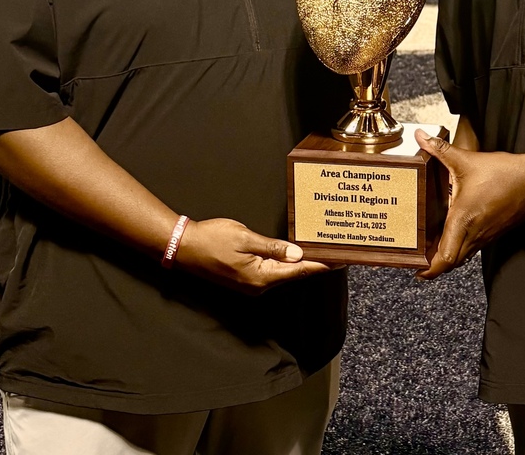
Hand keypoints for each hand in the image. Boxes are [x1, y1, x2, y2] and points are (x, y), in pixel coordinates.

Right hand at [177, 218, 337, 294]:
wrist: (184, 247)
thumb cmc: (211, 239)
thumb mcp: (244, 238)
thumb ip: (272, 247)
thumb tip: (297, 253)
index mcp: (260, 277)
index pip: (298, 271)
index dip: (320, 265)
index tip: (340, 260)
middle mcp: (258, 285)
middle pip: (294, 274)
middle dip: (314, 263)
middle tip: (336, 251)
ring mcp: (251, 284)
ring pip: (283, 273)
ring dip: (301, 263)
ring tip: (320, 250)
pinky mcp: (246, 278)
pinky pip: (272, 271)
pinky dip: (286, 263)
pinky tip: (294, 253)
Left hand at [414, 129, 524, 279]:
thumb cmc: (504, 173)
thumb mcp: (467, 160)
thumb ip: (440, 149)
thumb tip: (421, 137)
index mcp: (464, 219)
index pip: (445, 257)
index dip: (430, 269)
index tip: (417, 270)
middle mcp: (475, 233)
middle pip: (452, 263)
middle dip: (434, 267)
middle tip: (419, 261)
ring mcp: (486, 235)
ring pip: (463, 257)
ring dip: (447, 257)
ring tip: (431, 251)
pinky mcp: (494, 232)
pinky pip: (474, 248)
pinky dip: (460, 248)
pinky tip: (454, 234)